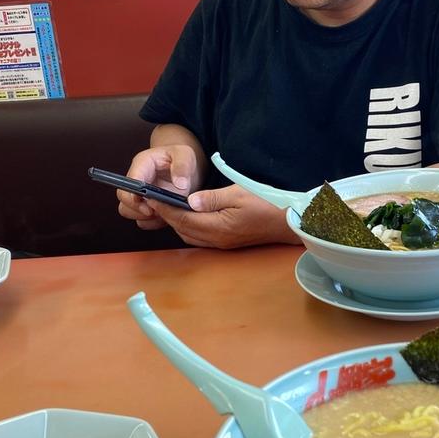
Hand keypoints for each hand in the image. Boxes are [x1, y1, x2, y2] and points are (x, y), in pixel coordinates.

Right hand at [117, 145, 198, 230]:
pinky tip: (165, 217)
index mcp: (142, 164)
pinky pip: (142, 221)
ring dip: (143, 217)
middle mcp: (137, 180)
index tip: (148, 204)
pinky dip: (152, 223)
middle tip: (156, 211)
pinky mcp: (147, 207)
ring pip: (128, 211)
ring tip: (162, 213)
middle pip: (123, 198)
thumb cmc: (182, 158)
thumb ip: (182, 166)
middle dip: (137, 208)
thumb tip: (179, 184)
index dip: (134, 194)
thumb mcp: (185, 155)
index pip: (129, 181)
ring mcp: (140, 195)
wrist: (186, 169)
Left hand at [148, 184, 300, 248]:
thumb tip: (189, 200)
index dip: (165, 208)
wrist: (288, 222)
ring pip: (189, 235)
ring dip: (177, 222)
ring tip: (167, 205)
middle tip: (153, 199)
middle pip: (182, 230)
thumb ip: (212, 198)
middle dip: (166, 215)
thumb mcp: (239, 194)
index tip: (150, 196)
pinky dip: (188, 227)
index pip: (183, 219)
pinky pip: (199, 237)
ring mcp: (221, 243)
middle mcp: (216, 240)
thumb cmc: (267, 204)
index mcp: (218, 227)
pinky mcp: (226, 243)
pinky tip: (188, 215)